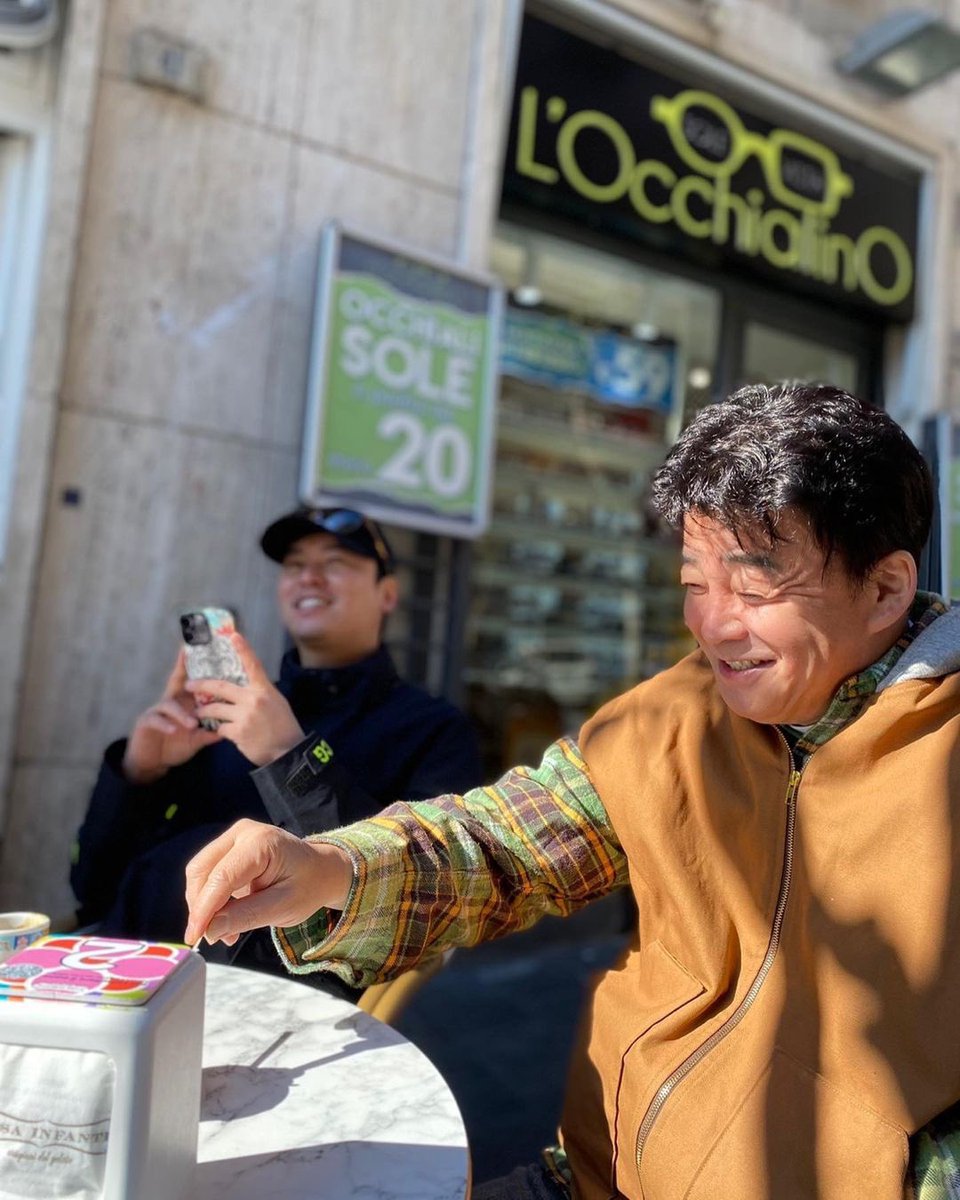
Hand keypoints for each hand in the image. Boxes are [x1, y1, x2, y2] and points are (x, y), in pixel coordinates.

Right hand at [123, 652, 219, 783]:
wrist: (153, 762)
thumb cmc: (175, 744)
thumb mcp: (196, 738)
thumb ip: (209, 733)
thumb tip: (228, 729)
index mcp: (184, 702)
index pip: (192, 681)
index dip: (194, 665)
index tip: (200, 648)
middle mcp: (170, 701)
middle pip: (177, 682)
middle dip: (183, 670)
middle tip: (193, 664)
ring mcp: (157, 711)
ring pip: (169, 705)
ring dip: (182, 714)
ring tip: (193, 724)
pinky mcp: (146, 722)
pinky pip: (156, 720)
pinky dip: (166, 725)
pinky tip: (174, 730)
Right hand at [183, 818, 353, 946]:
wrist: (320, 871)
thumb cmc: (308, 886)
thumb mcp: (283, 907)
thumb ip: (246, 916)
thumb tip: (210, 930)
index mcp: (262, 842)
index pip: (222, 877)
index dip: (204, 908)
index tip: (195, 936)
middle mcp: (243, 832)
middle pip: (202, 870)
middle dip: (201, 907)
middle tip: (212, 938)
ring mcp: (234, 837)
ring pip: (200, 872)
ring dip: (203, 905)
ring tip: (225, 932)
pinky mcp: (229, 848)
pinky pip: (207, 873)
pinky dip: (209, 899)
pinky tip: (225, 919)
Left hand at [184, 633, 303, 765]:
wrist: (287, 751)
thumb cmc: (284, 726)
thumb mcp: (277, 703)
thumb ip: (261, 693)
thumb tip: (248, 684)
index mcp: (264, 690)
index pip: (253, 665)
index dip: (243, 649)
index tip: (233, 635)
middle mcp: (253, 699)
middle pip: (221, 687)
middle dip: (201, 685)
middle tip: (189, 684)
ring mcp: (245, 716)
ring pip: (215, 709)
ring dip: (204, 711)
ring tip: (198, 713)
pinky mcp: (238, 732)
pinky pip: (220, 728)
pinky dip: (219, 730)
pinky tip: (223, 732)